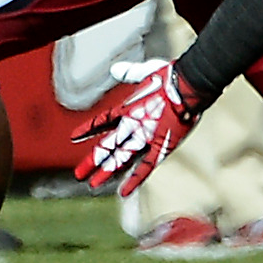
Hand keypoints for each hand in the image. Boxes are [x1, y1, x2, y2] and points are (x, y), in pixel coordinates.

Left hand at [71, 59, 208, 195]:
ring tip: (92, 184)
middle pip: (108, 146)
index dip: (88, 129)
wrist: (188, 84)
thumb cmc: (171, 75)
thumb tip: (114, 69)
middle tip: (78, 175)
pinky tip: (123, 193)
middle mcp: (132, 125)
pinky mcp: (162, 147)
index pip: (102, 122)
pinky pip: (146, 168)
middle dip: (92, 161)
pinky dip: (135, 180)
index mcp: (128, 108)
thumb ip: (130, 73)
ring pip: (121, 159)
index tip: (73, 137)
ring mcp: (145, 138)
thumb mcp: (146, 70)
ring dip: (106, 172)